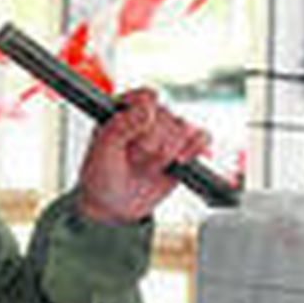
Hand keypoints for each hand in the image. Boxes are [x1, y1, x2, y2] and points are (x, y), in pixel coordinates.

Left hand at [75, 89, 211, 225]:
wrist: (114, 205)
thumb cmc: (101, 175)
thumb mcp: (102, 151)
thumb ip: (121, 126)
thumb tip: (146, 107)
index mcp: (124, 108)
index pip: (146, 97)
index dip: (144, 118)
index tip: (132, 138)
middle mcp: (147, 115)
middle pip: (166, 116)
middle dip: (152, 144)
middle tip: (133, 160)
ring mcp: (167, 131)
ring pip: (184, 128)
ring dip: (168, 152)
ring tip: (152, 166)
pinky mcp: (184, 147)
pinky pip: (202, 137)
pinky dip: (196, 148)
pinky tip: (181, 162)